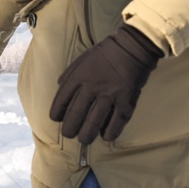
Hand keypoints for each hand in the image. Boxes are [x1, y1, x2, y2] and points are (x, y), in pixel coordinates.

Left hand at [49, 25, 163, 145]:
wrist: (132, 48)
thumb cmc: (104, 54)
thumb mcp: (81, 59)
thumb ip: (69, 75)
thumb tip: (60, 88)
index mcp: (78, 77)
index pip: (62, 100)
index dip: (57, 113)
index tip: (57, 119)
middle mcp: (92, 87)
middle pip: (76, 115)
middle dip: (70, 129)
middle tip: (70, 134)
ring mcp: (110, 95)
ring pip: (94, 122)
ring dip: (87, 135)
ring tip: (84, 139)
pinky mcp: (126, 101)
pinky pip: (116, 122)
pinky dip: (110, 132)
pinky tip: (106, 136)